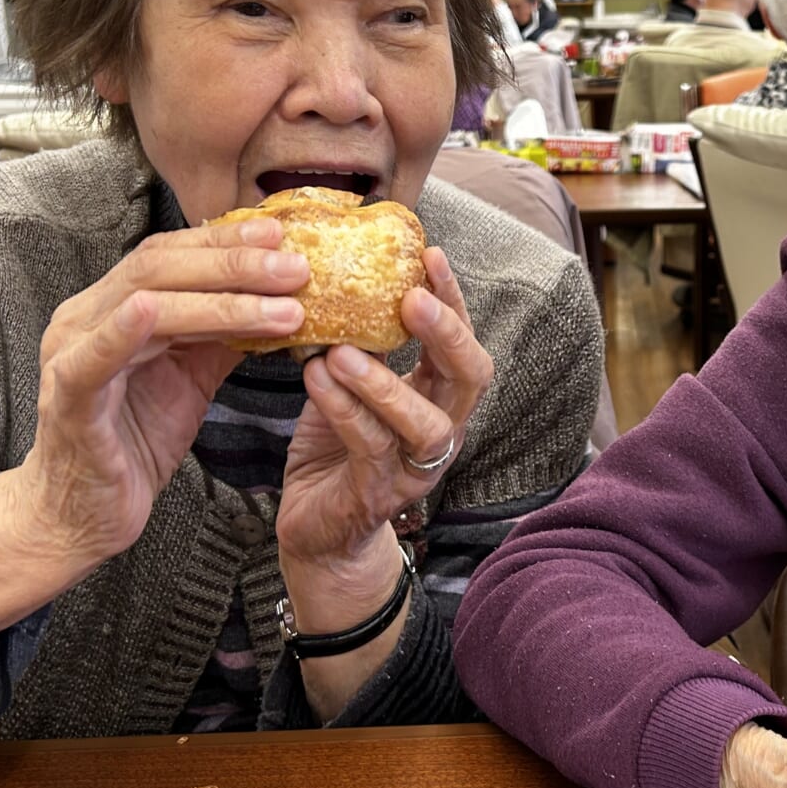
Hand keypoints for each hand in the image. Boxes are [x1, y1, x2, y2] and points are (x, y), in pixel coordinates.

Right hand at [20, 219, 306, 561]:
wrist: (84, 512)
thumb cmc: (134, 441)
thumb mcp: (191, 378)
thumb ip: (223, 337)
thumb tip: (280, 299)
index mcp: (114, 306)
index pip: (173, 255)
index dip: (227, 242)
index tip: (283, 236)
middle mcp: (87, 316)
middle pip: (162, 268)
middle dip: (235, 264)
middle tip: (297, 267)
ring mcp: (72, 352)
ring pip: (145, 304)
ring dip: (219, 302)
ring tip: (282, 306)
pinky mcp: (68, 396)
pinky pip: (95, 357)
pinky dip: (122, 330)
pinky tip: (153, 311)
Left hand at [275, 247, 492, 588]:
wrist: (317, 533)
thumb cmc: (336, 452)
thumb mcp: (350, 388)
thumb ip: (359, 346)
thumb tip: (342, 278)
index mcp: (439, 399)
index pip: (462, 342)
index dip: (453, 299)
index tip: (430, 254)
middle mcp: (441, 433)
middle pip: (470, 380)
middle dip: (447, 335)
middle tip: (412, 298)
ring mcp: (415, 469)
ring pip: (424, 423)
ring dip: (385, 382)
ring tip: (343, 350)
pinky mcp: (378, 495)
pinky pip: (370, 447)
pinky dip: (344, 409)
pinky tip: (315, 377)